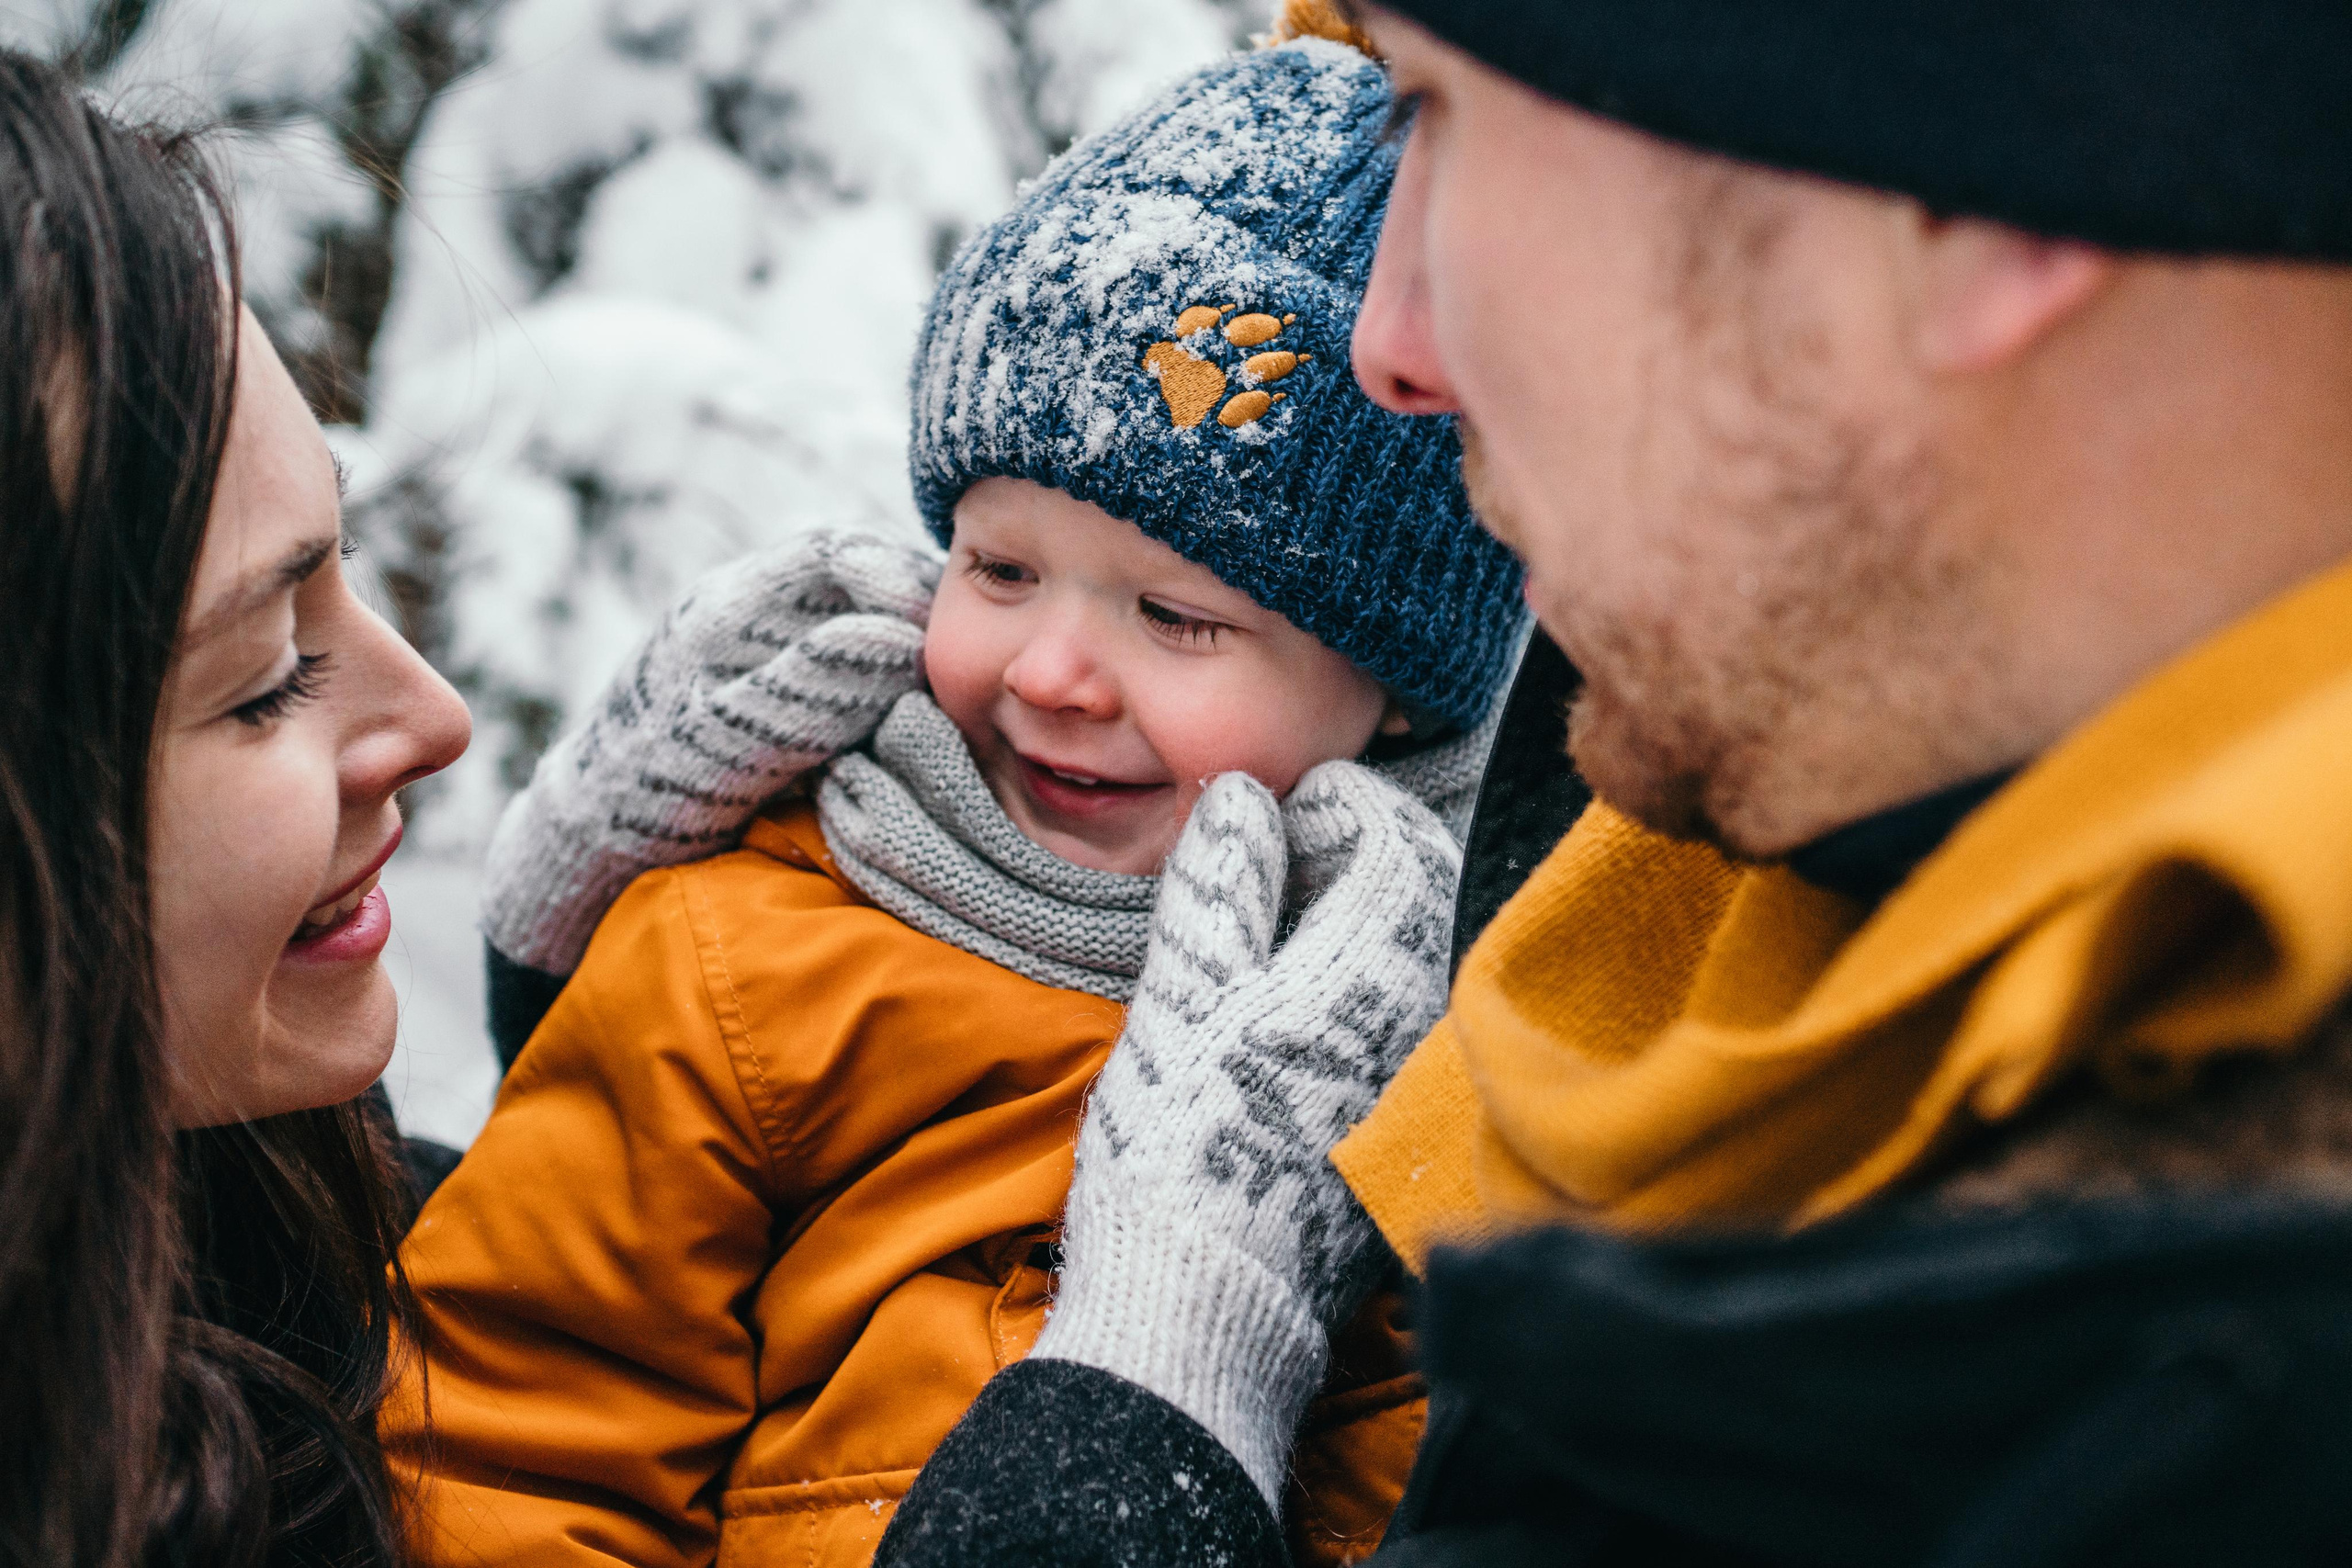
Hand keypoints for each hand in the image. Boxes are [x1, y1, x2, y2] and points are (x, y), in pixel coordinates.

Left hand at [480, 530, 940, 973]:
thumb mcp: (723, 742)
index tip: (949, 634)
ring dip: (917, 661)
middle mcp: (755, 614)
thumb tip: (900, 642)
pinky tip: (926, 736)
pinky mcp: (787, 699)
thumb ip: (807, 689)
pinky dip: (898, 698)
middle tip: (979, 673)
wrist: (594, 847)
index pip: (838, 554)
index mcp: (729, 604)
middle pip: (865, 586)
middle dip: (924, 620)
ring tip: (963, 708)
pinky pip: (858, 677)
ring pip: (869, 632)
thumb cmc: (643, 796)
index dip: (902, 580)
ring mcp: (771, 656)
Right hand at [1030, 761, 1459, 1506]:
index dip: (1331, 804)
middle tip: (1256, 869)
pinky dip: (1352, 990)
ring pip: (1408, 956)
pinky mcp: (1407, 1129)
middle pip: (1415, 889)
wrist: (1205, 1320)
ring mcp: (1423, 1076)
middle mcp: (1426, 1015)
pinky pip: (1401, 1021)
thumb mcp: (1180, 999)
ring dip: (1344, 923)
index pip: (1397, 831)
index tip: (1267, 814)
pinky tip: (1283, 1021)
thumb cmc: (1181, 1153)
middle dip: (1340, 858)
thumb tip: (1243, 796)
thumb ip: (1219, 886)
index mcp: (1377, 967)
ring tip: (1256, 942)